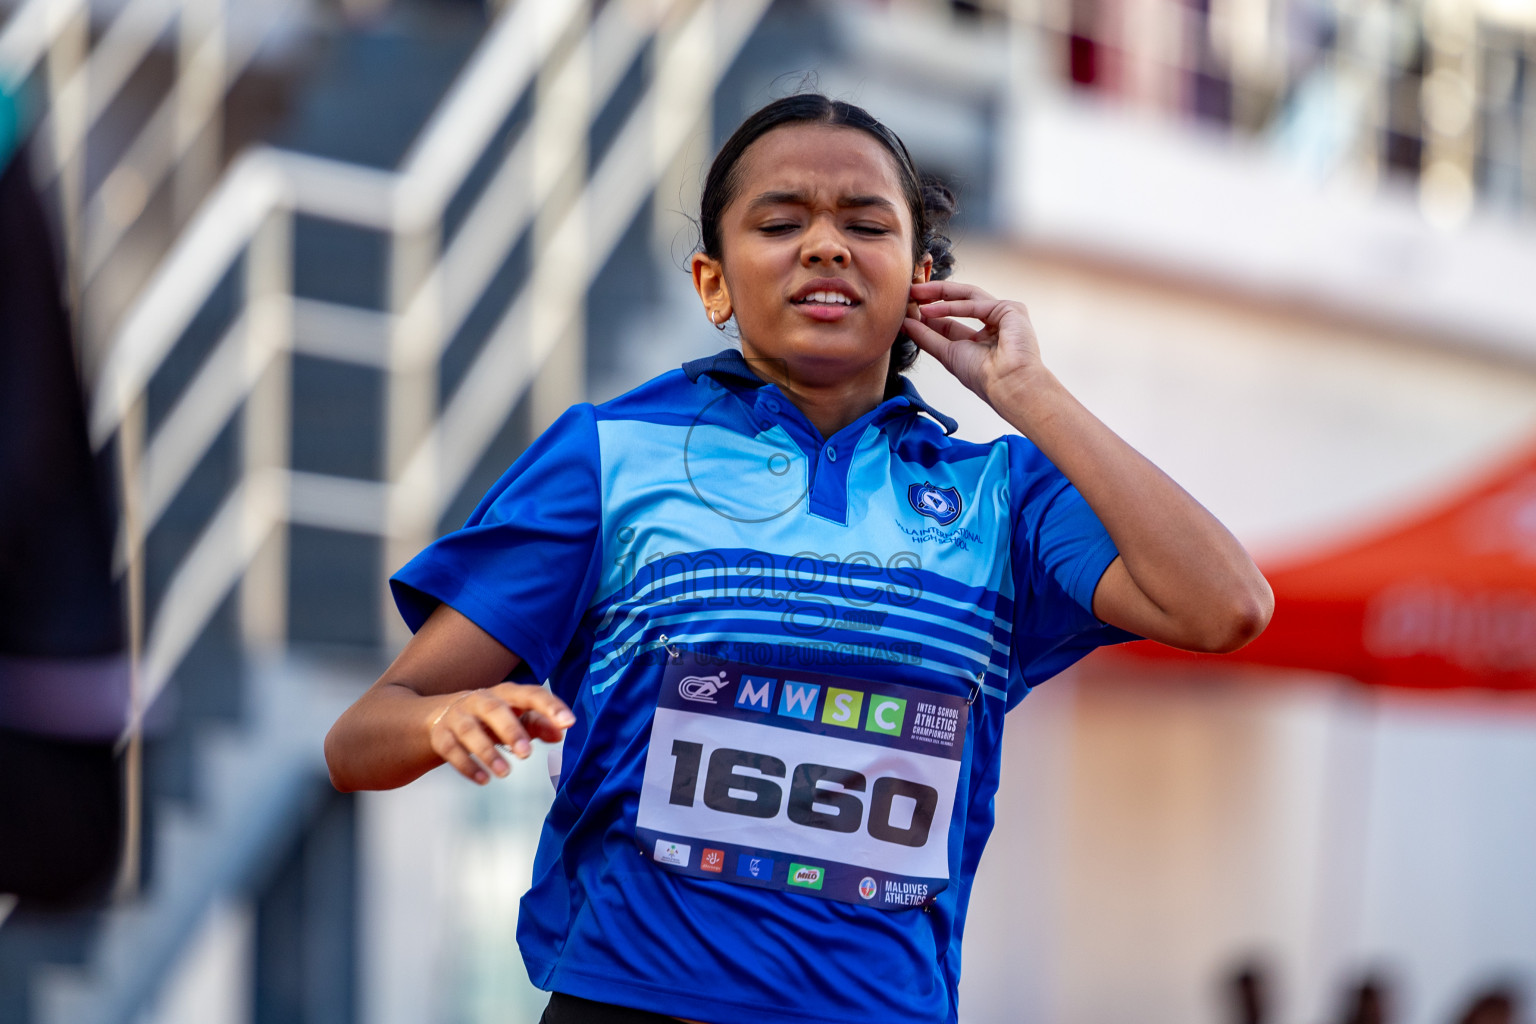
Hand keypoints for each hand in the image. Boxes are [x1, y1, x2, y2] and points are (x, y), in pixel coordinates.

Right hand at [427, 684, 575, 784]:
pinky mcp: (441, 736)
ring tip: (505, 773)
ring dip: (488, 753)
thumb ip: (540, 724)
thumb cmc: (491, 717)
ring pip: (470, 731)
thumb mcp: (517, 717)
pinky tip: (483, 780)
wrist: (440, 715)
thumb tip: (561, 734)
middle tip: (527, 754)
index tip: (569, 723)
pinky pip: (451, 749)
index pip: (531, 694)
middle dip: (511, 730)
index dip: (550, 706)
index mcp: (506, 693)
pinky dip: (466, 766)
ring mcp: (457, 717)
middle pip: (494, 710)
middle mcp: (480, 700)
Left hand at [903, 280, 1046, 411]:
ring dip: (940, 293)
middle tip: (910, 292)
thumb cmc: (984, 378)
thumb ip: (927, 337)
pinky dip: (951, 305)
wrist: (1008, 386)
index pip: (951, 321)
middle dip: (933, 296)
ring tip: (916, 293)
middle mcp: (994, 324)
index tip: (907, 309)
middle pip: (960, 302)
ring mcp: (1004, 315)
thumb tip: (906, 323)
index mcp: (982, 339)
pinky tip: (930, 308)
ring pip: (968, 296)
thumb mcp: (947, 354)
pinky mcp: (1011, 309)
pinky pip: (976, 303)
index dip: (929, 314)